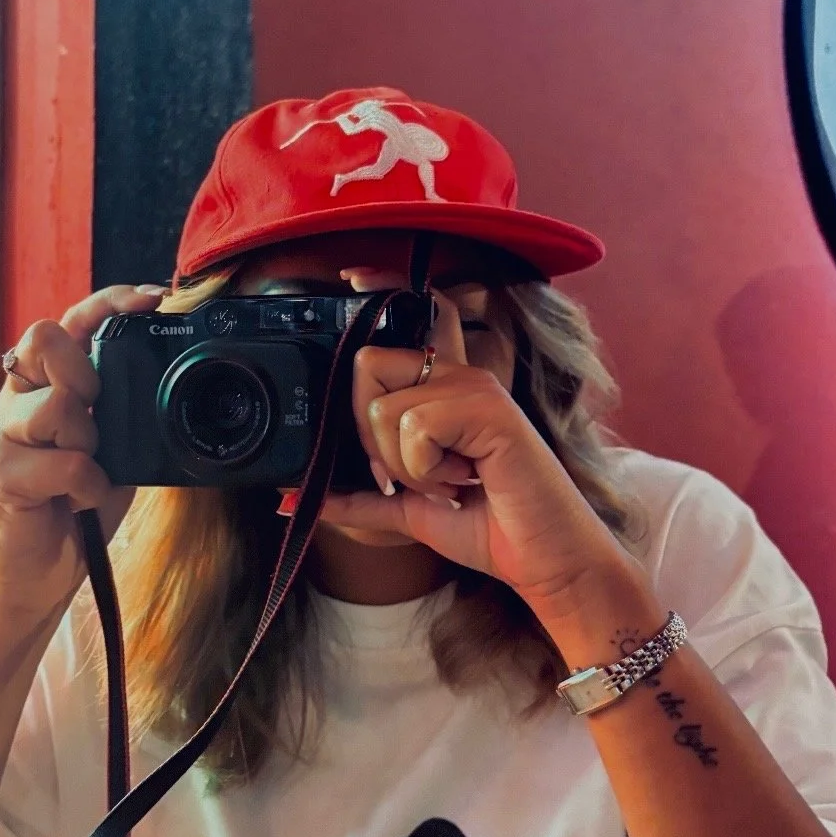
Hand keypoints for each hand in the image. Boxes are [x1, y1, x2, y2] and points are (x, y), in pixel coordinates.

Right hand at [0, 284, 164, 616]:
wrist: (37, 578)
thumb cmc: (75, 508)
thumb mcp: (110, 446)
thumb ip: (119, 406)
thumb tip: (163, 367)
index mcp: (41, 387)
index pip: (68, 321)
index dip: (108, 301)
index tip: (153, 298)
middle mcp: (14, 400)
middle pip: (48, 337)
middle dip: (88, 376)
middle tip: (96, 426)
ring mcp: (0, 435)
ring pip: (59, 404)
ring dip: (89, 443)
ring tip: (86, 475)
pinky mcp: (0, 475)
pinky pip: (69, 463)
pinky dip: (88, 487)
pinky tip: (77, 502)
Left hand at [315, 270, 648, 621]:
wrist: (542, 560)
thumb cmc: (490, 529)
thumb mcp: (406, 511)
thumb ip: (356, 498)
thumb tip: (292, 498)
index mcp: (443, 389)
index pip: (410, 314)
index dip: (377, 287)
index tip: (350, 276)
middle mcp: (458, 376)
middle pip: (367, 362)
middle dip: (369, 436)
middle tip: (410, 473)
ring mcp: (474, 386)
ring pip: (382, 407)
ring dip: (403, 465)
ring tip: (449, 481)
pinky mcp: (487, 407)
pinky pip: (413, 426)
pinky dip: (424, 470)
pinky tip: (463, 480)